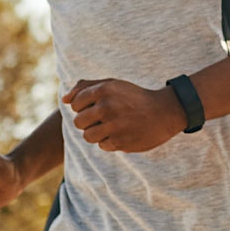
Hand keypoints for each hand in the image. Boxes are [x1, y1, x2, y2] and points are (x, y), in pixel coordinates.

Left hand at [63, 78, 184, 151]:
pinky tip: (123, 133)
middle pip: (78, 122)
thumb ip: (86, 87)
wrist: (164, 112)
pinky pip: (102, 146)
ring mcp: (113, 126)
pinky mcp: (120, 142)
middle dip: (88, 121)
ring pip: (88, 136)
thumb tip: (64, 99)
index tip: (99, 106)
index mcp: (103, 90)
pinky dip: (110, 141)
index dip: (85, 106)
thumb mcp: (112, 85)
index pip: (75, 104)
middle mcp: (106, 107)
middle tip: (105, 118)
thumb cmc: (134, 97)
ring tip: (112, 127)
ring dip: (97, 133)